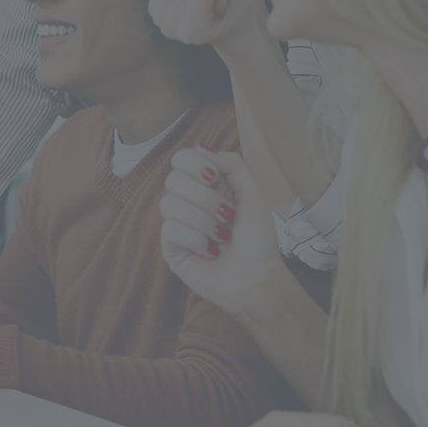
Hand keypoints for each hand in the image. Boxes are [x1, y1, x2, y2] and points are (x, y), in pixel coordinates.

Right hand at [159, 148, 292, 319]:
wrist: (258, 279)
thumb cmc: (258, 240)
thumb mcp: (253, 194)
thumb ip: (232, 165)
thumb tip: (201, 147)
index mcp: (206, 186)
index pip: (181, 159)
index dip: (195, 164)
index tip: (215, 178)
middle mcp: (188, 202)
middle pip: (173, 178)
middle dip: (204, 197)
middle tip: (226, 214)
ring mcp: (177, 225)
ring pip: (169, 204)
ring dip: (203, 220)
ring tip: (222, 236)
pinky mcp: (171, 248)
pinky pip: (170, 229)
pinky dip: (197, 239)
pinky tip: (210, 251)